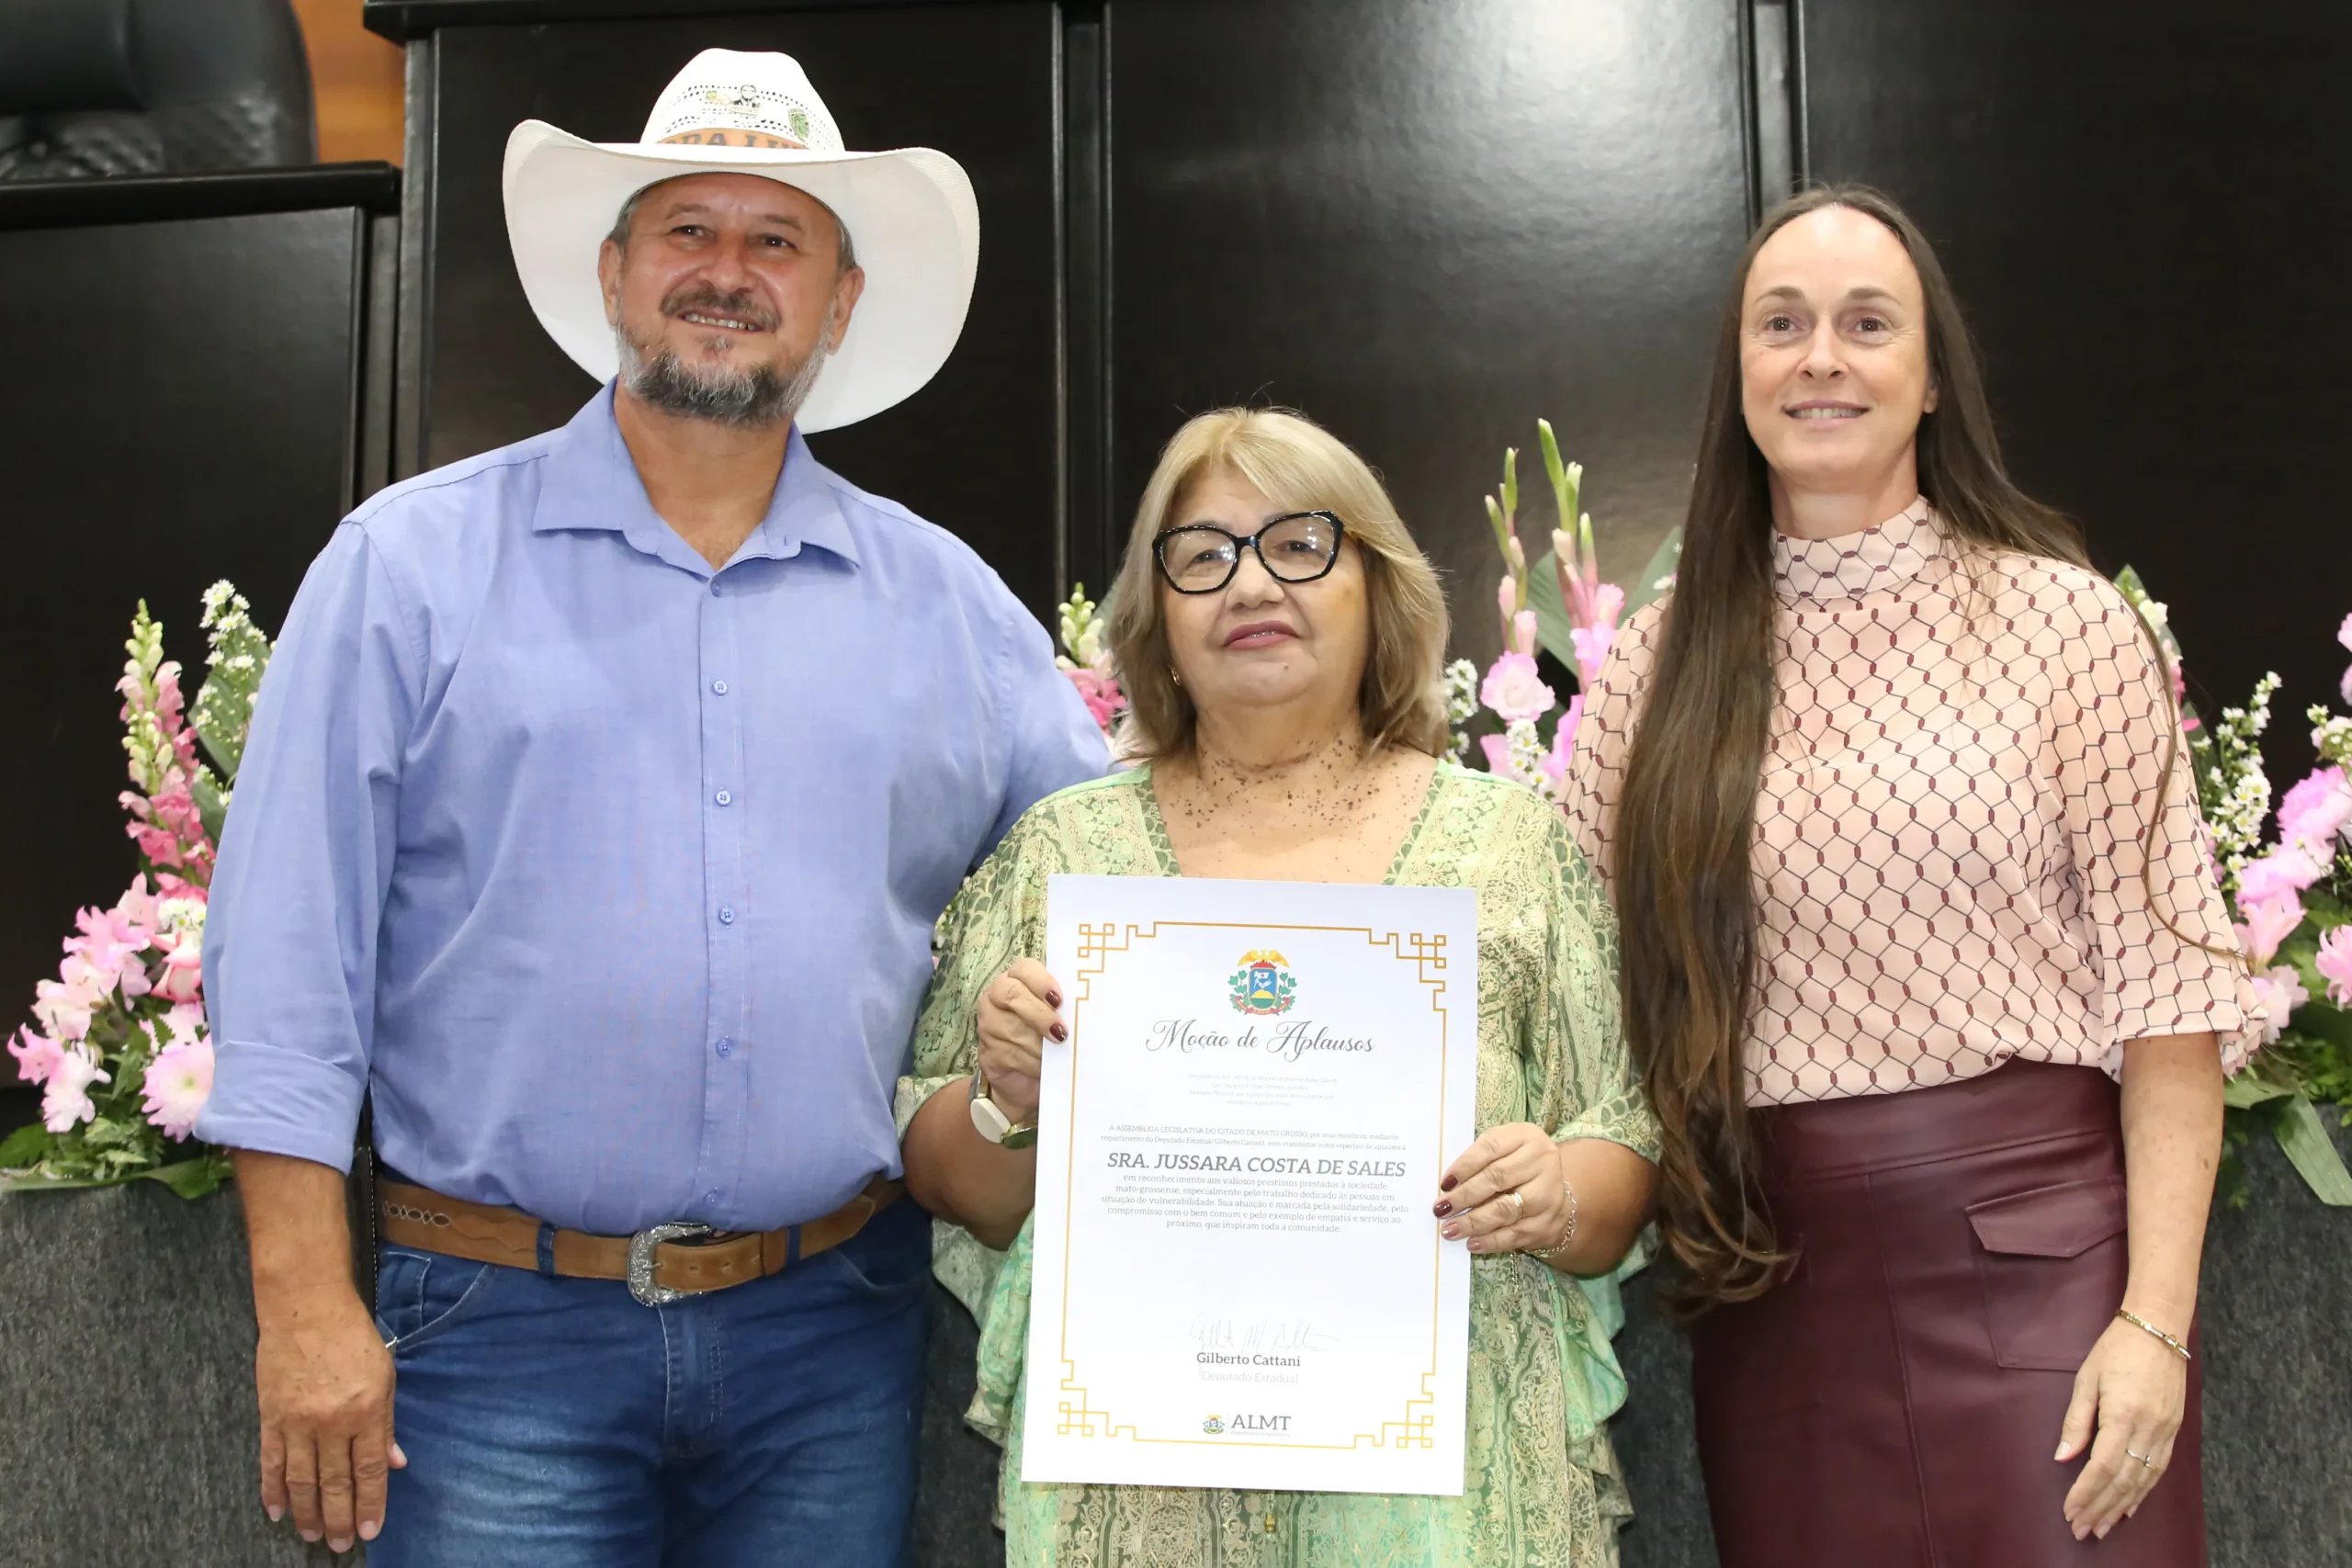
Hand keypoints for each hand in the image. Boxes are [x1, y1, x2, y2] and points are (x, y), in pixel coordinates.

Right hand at [254, 1279, 402, 1550]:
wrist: (306, 1308)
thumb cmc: (352, 1338)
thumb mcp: (385, 1375)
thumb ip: (386, 1424)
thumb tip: (395, 1464)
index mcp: (366, 1411)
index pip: (369, 1471)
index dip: (371, 1505)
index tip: (371, 1530)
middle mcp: (331, 1422)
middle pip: (334, 1483)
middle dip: (339, 1518)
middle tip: (341, 1545)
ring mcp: (297, 1422)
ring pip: (301, 1481)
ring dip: (307, 1513)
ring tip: (313, 1535)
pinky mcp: (270, 1417)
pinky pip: (271, 1463)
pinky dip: (272, 1491)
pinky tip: (276, 1511)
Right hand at [975, 957, 1062, 1128]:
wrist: (1029, 1077)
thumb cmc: (1050, 1038)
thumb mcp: (1061, 1018)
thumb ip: (1068, 1007)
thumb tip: (1087, 1008)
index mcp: (1019, 978)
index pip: (1024, 968)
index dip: (1041, 982)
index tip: (1060, 1000)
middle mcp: (998, 995)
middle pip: (1011, 994)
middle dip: (1039, 1014)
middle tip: (1061, 1032)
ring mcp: (989, 1023)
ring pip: (1011, 1028)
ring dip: (1039, 1045)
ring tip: (1057, 1055)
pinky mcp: (988, 1051)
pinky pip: (1009, 1053)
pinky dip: (1031, 1062)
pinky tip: (1043, 1067)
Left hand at [1433, 1124, 1570, 1253]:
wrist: (1553, 1190)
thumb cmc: (1517, 1165)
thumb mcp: (1503, 1150)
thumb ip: (1478, 1160)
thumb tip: (1447, 1186)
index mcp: (1526, 1137)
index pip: (1491, 1147)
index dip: (1465, 1165)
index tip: (1444, 1183)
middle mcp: (1542, 1162)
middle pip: (1497, 1178)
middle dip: (1465, 1196)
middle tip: (1442, 1208)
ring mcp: (1548, 1193)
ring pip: (1505, 1209)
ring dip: (1474, 1222)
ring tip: (1451, 1229)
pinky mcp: (1547, 1222)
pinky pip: (1515, 1234)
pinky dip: (1491, 1240)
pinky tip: (1472, 1243)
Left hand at [2056, 1313, 2188, 1539]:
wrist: (2159, 1330)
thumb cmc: (2116, 1350)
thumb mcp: (2087, 1379)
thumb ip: (2076, 1421)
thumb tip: (2062, 1457)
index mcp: (2123, 1415)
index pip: (2102, 1467)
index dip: (2085, 1494)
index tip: (2070, 1511)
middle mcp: (2149, 1429)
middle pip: (2124, 1481)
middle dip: (2101, 1509)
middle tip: (2082, 1529)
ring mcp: (2165, 1432)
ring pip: (2144, 1481)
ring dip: (2121, 1507)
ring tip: (2102, 1526)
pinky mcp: (2173, 1431)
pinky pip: (2157, 1470)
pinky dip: (2142, 1492)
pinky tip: (2129, 1506)